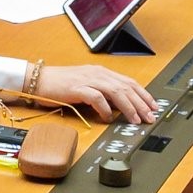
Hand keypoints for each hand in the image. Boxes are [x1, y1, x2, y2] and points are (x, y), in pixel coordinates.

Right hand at [35, 63, 159, 122]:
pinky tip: (108, 117)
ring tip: (135, 119)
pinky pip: (96, 97)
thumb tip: (120, 106)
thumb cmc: (60, 84)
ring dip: (128, 107)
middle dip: (141, 103)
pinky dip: (105, 108)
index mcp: (101, 72)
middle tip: (150, 116)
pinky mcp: (77, 88)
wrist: (39, 79)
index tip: (153, 106)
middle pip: (125, 87)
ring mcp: (87, 80)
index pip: (128, 82)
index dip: (143, 94)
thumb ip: (102, 93)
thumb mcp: (86, 86)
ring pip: (115, 91)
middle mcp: (97, 73)